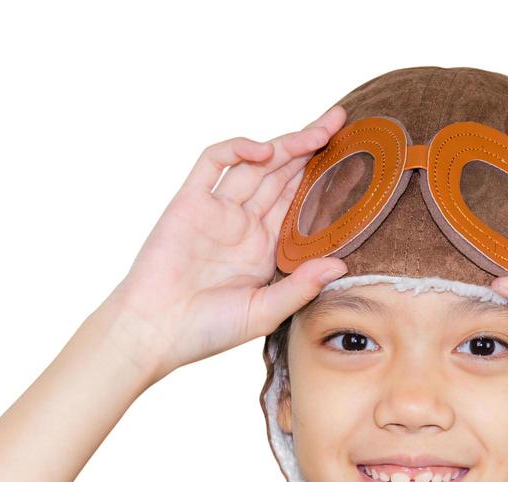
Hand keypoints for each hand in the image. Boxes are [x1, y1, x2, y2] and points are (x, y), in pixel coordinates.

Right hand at [103, 105, 350, 381]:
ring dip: (285, 145)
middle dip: (310, 148)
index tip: (352, 161)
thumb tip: (341, 265)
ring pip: (255, 165)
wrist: (155, 331)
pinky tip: (263, 151)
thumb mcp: (264, 313)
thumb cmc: (206, 331)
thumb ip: (301, 287)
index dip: (322, 180)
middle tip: (340, 123)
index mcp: (263, 249)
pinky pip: (212, 163)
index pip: (299, 203)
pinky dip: (236, 149)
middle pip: (282, 175)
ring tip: (318, 132)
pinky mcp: (189, 202)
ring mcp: (217, 210)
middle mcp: (243, 224)